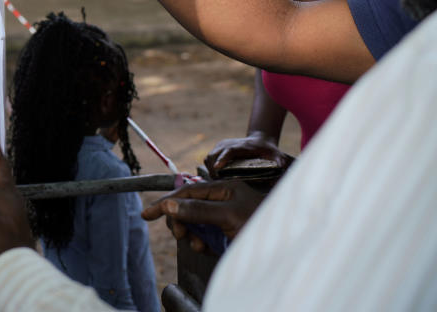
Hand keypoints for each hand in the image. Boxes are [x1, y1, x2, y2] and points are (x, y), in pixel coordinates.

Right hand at [141, 180, 263, 250]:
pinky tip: (209, 248)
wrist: (289, 244)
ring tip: (201, 246)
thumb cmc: (263, 223)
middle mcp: (222, 199)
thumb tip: (170, 205)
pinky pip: (206, 233)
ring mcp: (225, 214)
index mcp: (222, 188)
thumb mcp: (228, 216)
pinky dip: (202, 240)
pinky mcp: (228, 229)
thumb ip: (198, 210)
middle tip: (182, 237)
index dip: (165, 203)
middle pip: (187, 207)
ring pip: (195, 222)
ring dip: (192, 234)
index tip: (146, 214)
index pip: (186, 192)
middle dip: (181, 222)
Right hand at [204, 132, 294, 175]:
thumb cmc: (268, 150)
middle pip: (213, 155)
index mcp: (241, 146)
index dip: (222, 159)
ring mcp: (222, 145)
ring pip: (209, 157)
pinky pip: (210, 157)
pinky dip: (210, 167)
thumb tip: (278, 174)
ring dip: (210, 169)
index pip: (229, 151)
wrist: (260, 139)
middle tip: (218, 184)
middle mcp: (228, 144)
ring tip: (216, 181)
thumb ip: (279, 163)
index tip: (217, 168)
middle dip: (212, 170)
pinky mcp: (219, 147)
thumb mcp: (276, 156)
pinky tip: (217, 176)